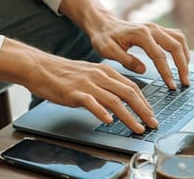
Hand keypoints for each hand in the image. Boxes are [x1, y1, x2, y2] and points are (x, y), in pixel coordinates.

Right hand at [0, 39, 157, 132]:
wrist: (40, 67)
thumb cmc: (64, 73)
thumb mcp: (90, 73)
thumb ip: (105, 83)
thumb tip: (120, 98)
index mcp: (105, 71)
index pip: (131, 86)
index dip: (144, 102)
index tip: (151, 114)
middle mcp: (100, 76)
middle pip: (128, 93)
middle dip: (144, 110)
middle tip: (152, 123)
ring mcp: (87, 84)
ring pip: (114, 100)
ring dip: (129, 116)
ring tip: (137, 128)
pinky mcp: (74, 92)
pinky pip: (91, 103)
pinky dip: (101, 112)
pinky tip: (108, 121)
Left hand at [59, 0, 190, 88]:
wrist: (103, 24)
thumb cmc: (104, 38)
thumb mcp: (108, 51)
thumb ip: (126, 60)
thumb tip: (143, 70)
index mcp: (140, 34)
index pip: (159, 55)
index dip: (167, 72)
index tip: (171, 86)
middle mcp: (151, 28)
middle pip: (175, 46)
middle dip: (182, 65)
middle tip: (185, 83)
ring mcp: (156, 27)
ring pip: (179, 39)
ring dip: (185, 56)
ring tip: (185, 74)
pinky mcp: (158, 30)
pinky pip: (176, 37)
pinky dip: (182, 49)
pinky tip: (182, 61)